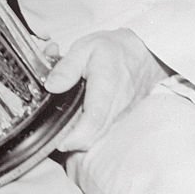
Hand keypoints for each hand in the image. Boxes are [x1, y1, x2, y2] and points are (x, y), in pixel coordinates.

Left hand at [46, 29, 171, 151]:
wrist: (143, 53)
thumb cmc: (115, 49)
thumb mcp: (85, 48)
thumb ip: (66, 68)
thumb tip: (51, 86)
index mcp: (105, 88)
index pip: (93, 121)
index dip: (76, 138)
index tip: (61, 142)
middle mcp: (117, 107)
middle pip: (95, 137)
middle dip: (74, 145)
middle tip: (56, 138)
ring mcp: (122, 116)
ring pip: (100, 139)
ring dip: (82, 141)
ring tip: (65, 131)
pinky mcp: (122, 119)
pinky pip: (105, 133)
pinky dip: (91, 135)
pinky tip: (79, 127)